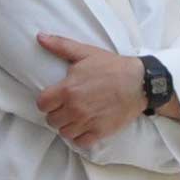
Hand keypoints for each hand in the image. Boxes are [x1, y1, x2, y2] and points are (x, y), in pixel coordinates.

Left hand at [35, 33, 151, 148]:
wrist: (140, 83)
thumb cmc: (112, 67)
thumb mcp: (85, 52)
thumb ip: (60, 46)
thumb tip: (40, 37)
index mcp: (68, 89)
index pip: (42, 104)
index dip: (46, 101)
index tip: (54, 98)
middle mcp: (75, 108)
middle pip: (51, 120)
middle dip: (56, 113)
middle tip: (66, 107)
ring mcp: (87, 122)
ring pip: (64, 132)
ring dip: (67, 125)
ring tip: (75, 117)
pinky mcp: (100, 132)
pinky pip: (80, 142)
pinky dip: (80, 137)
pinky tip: (84, 127)